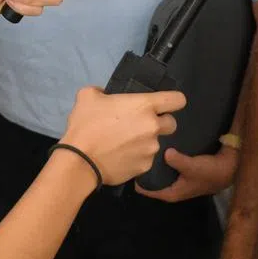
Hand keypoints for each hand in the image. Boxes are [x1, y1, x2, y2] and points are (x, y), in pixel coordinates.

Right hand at [62, 86, 186, 186]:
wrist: (79, 162)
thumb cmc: (86, 125)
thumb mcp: (88, 97)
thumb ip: (100, 91)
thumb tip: (103, 95)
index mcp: (145, 106)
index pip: (177, 100)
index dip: (173, 101)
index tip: (163, 105)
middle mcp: (153, 127)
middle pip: (171, 123)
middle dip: (160, 123)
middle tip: (140, 125)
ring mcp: (151, 149)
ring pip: (156, 143)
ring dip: (145, 142)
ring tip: (124, 144)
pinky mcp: (145, 167)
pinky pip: (146, 159)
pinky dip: (137, 158)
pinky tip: (120, 157)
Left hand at [137, 144, 238, 202]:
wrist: (230, 167)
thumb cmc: (210, 172)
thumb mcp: (192, 167)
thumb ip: (177, 161)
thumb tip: (164, 152)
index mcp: (170, 193)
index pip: (146, 190)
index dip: (137, 179)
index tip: (127, 164)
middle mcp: (172, 187)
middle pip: (152, 179)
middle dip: (145, 167)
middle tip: (134, 150)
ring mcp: (177, 177)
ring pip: (160, 170)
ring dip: (155, 160)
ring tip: (145, 144)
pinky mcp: (183, 168)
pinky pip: (168, 163)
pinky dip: (164, 156)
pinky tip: (160, 142)